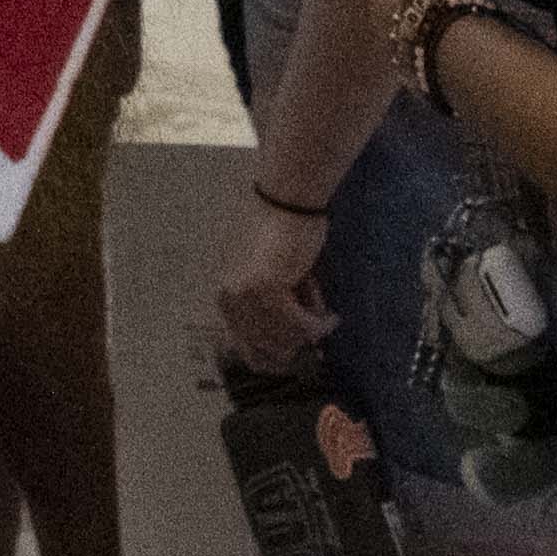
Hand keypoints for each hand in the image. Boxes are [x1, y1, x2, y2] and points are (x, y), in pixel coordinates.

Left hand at [215, 199, 335, 377]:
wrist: (286, 198)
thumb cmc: (282, 230)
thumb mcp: (271, 275)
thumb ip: (273, 308)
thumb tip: (294, 345)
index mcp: (225, 296)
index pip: (246, 349)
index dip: (276, 358)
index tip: (300, 355)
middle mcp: (229, 300)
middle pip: (269, 349)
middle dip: (296, 342)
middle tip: (317, 326)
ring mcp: (246, 297)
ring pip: (288, 338)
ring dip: (311, 329)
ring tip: (321, 304)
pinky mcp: (267, 291)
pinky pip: (302, 325)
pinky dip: (320, 324)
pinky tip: (331, 315)